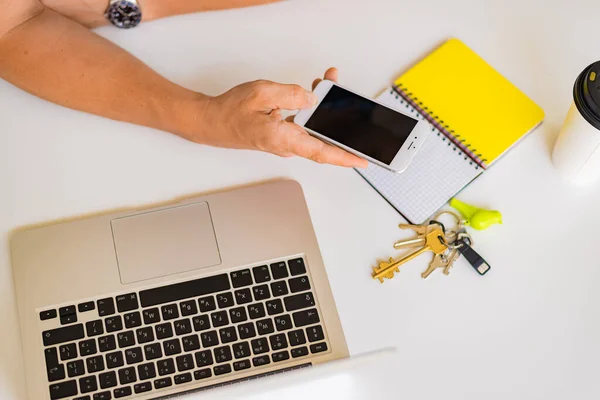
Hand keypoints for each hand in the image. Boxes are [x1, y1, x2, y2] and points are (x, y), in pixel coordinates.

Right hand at [194, 68, 367, 167]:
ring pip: (312, 128)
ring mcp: (284, 142)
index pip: (322, 152)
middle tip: (346, 94)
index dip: (345, 157)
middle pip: (322, 136)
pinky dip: (309, 109)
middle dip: (339, 118)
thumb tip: (313, 99)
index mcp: (283, 139)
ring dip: (324, 109)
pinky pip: (302, 124)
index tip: (363, 160)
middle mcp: (287, 145)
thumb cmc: (231, 112)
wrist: (212, 122)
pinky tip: (312, 94)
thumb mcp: (262, 93)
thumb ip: (292, 95)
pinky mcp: (281, 135)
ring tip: (328, 84)